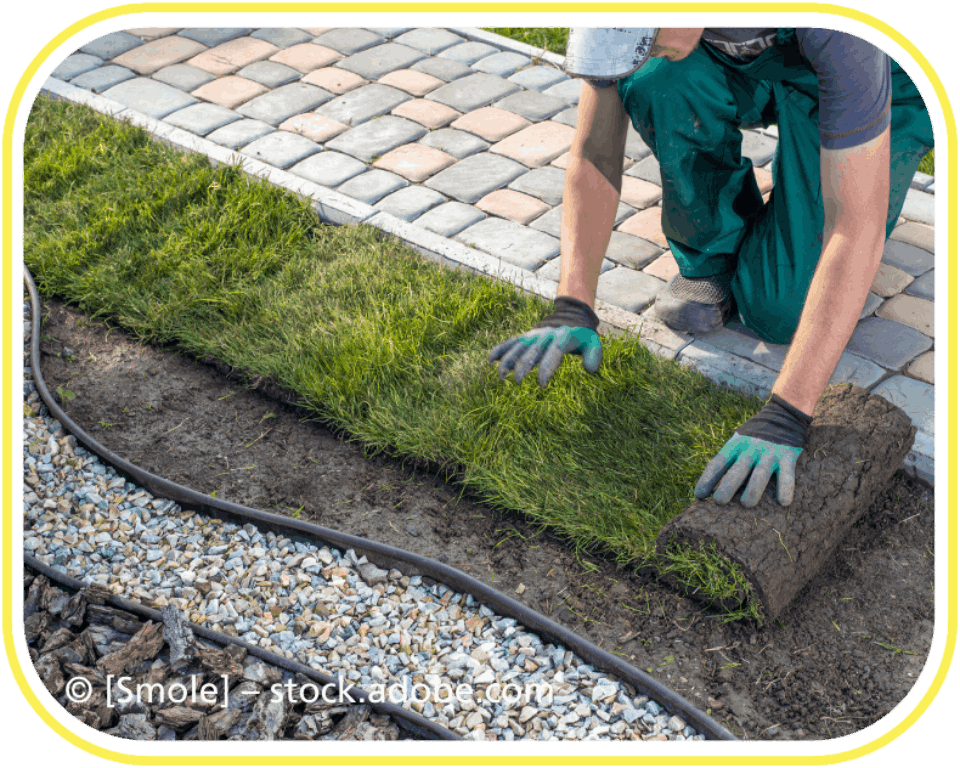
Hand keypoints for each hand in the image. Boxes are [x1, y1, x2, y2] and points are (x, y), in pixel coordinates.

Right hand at [489, 296, 601, 387]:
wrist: (570, 318)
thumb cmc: (582, 337)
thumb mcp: (593, 342)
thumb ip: (594, 355)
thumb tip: (590, 370)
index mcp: (562, 337)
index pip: (553, 353)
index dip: (546, 368)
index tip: (541, 384)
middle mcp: (545, 335)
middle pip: (532, 351)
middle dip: (522, 366)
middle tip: (517, 382)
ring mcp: (533, 335)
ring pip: (518, 347)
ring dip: (508, 360)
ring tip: (501, 377)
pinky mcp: (525, 337)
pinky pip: (510, 343)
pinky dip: (500, 350)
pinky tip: (490, 361)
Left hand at [694, 395, 811, 506]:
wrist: (783, 416)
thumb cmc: (754, 436)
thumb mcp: (738, 441)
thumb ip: (730, 459)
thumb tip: (713, 486)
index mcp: (735, 445)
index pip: (718, 462)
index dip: (708, 478)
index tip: (699, 494)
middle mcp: (751, 449)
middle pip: (737, 470)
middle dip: (727, 486)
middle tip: (719, 501)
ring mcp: (769, 453)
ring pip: (760, 474)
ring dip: (753, 490)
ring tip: (746, 504)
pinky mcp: (788, 456)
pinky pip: (787, 475)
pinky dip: (785, 488)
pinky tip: (783, 502)